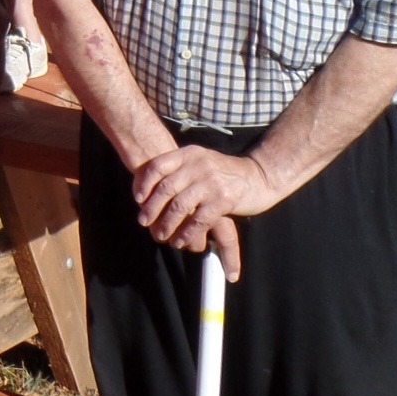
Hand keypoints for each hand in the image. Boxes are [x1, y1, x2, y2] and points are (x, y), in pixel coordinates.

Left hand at [131, 144, 280, 279]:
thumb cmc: (224, 172)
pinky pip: (198, 220)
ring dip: (167, 224)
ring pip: (180, 207)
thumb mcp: (200, 161)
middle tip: (143, 221)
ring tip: (160, 235)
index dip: (144, 184)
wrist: (259, 175)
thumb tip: (149, 189)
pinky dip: (186, 233)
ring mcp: (211, 182)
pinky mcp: (223, 200)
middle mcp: (198, 165)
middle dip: (151, 208)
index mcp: (189, 154)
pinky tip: (180, 241)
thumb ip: (180, 169)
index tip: (136, 199)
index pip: (157, 166)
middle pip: (165, 189)